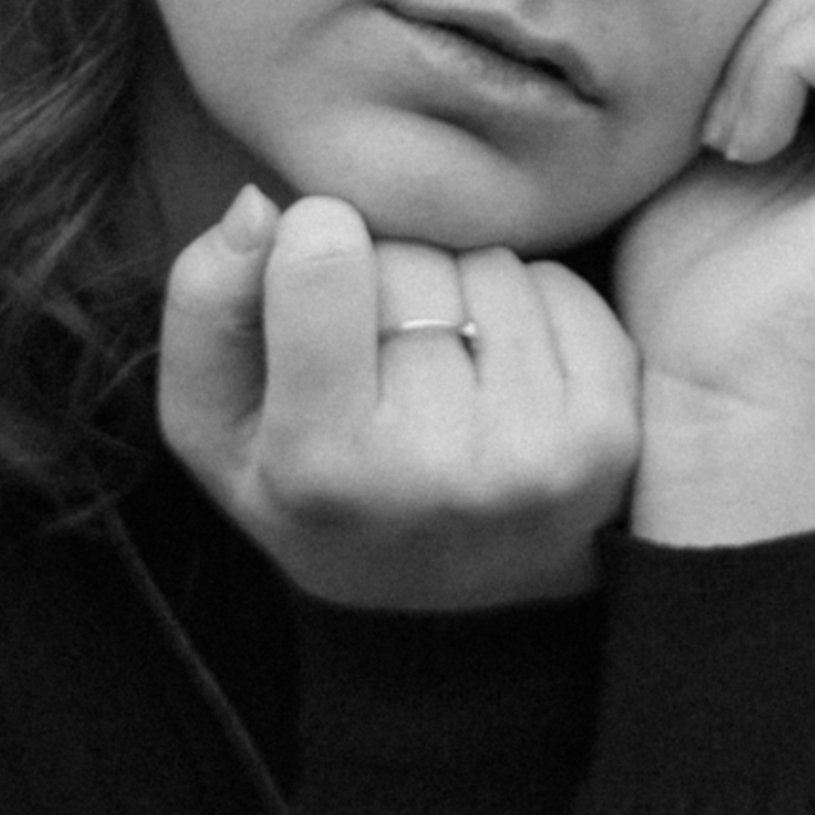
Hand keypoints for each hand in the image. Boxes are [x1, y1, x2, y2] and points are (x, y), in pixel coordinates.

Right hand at [160, 188, 640, 609]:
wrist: (451, 610)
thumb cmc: (313, 495)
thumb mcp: (214, 423)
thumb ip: (207, 305)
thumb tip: (261, 204)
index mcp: (322, 467)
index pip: (324, 263)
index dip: (314, 242)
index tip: (316, 270)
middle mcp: (435, 471)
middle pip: (412, 261)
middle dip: (391, 274)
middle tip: (382, 348)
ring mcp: (535, 458)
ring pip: (491, 266)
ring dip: (463, 288)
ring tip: (443, 365)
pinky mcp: (607, 439)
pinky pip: (561, 289)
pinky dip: (530, 306)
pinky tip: (502, 372)